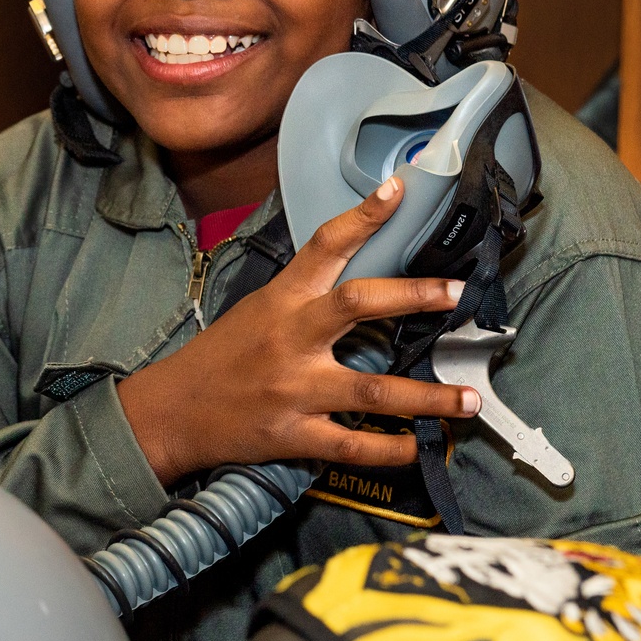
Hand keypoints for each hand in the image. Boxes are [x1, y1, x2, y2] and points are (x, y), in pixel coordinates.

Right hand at [116, 176, 480, 484]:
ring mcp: (294, 388)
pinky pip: (351, 444)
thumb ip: (306, 296)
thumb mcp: (258, 310)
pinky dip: (389, 450)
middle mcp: (291, 338)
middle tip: (458, 293)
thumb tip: (364, 280)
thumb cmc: (222, 356)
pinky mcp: (293, 434)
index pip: (324, 245)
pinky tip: (418, 448)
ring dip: (427, 398)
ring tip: (468, 399)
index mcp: (282, 300)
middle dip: (413, 297)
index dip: (363, 216)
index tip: (398, 190)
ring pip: (372, 389)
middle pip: (358, 305)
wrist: (172, 410)